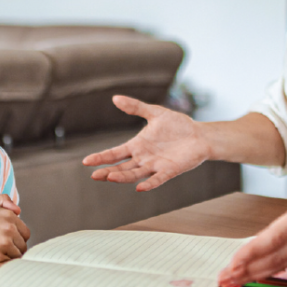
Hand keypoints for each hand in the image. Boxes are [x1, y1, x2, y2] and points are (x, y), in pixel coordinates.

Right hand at [0, 196, 30, 268]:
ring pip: (17, 256)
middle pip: (22, 245)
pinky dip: (2, 265)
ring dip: (9, 258)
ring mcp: (3, 243)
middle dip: (14, 249)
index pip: (25, 233)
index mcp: (9, 216)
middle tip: (0, 251)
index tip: (6, 242)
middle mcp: (8, 228)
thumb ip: (2, 200)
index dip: (16, 239)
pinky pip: (8, 264)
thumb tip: (18, 210)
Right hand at [83, 95, 210, 191]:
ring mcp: (155, 165)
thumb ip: (136, 107)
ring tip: (109, 177)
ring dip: (123, 177)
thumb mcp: (155, 113)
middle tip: (94, 175)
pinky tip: (139, 188)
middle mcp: (143, 158)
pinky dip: (149, 183)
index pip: (115, 153)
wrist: (199, 134)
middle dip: (107, 171)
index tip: (86, 161)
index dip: (101, 157)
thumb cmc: (178, 125)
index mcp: (137, 146)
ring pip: (135, 174)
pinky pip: (157, 179)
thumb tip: (115, 98)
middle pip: (121, 167)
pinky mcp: (169, 170)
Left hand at [218, 141, 286, 284]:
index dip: (255, 249)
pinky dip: (271, 269)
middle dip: (247, 268)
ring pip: (280, 261)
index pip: (278, 234)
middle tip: (222, 279)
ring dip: (255, 272)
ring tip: (231, 281)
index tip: (235, 260)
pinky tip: (257, 274)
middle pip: (274, 255)